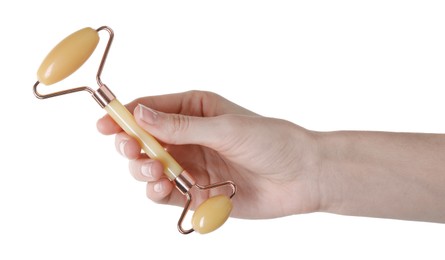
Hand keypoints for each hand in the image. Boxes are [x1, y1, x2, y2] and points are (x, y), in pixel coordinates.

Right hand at [97, 91, 321, 218]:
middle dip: (132, 146)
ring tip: (153, 172)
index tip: (106, 124)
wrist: (301, 176)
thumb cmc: (271, 141)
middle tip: (130, 150)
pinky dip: (158, 192)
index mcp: (195, 111)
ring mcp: (192, 165)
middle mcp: (189, 137)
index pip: (150, 110)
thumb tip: (140, 115)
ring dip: (144, 171)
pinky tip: (162, 188)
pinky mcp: (197, 192)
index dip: (125, 117)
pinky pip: (166, 193)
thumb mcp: (225, 127)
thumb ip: (181, 126)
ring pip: (151, 168)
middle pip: (145, 141)